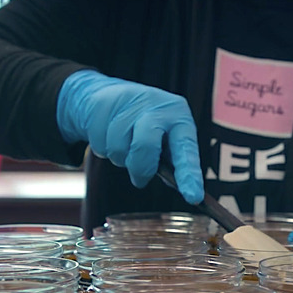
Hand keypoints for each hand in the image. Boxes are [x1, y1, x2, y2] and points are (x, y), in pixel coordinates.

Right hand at [56, 70, 203, 203]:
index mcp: (179, 117)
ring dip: (119, 157)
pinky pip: (99, 142)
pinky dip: (102, 148)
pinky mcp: (103, 105)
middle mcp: (157, 107)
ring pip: (118, 148)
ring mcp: (129, 103)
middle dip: (140, 168)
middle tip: (139, 178)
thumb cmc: (144, 124)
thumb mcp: (164, 137)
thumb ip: (170, 160)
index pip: (186, 150)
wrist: (108, 95)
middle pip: (145, 147)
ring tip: (123, 145)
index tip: (193, 197)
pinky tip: (108, 135)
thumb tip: (176, 186)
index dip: (189, 175)